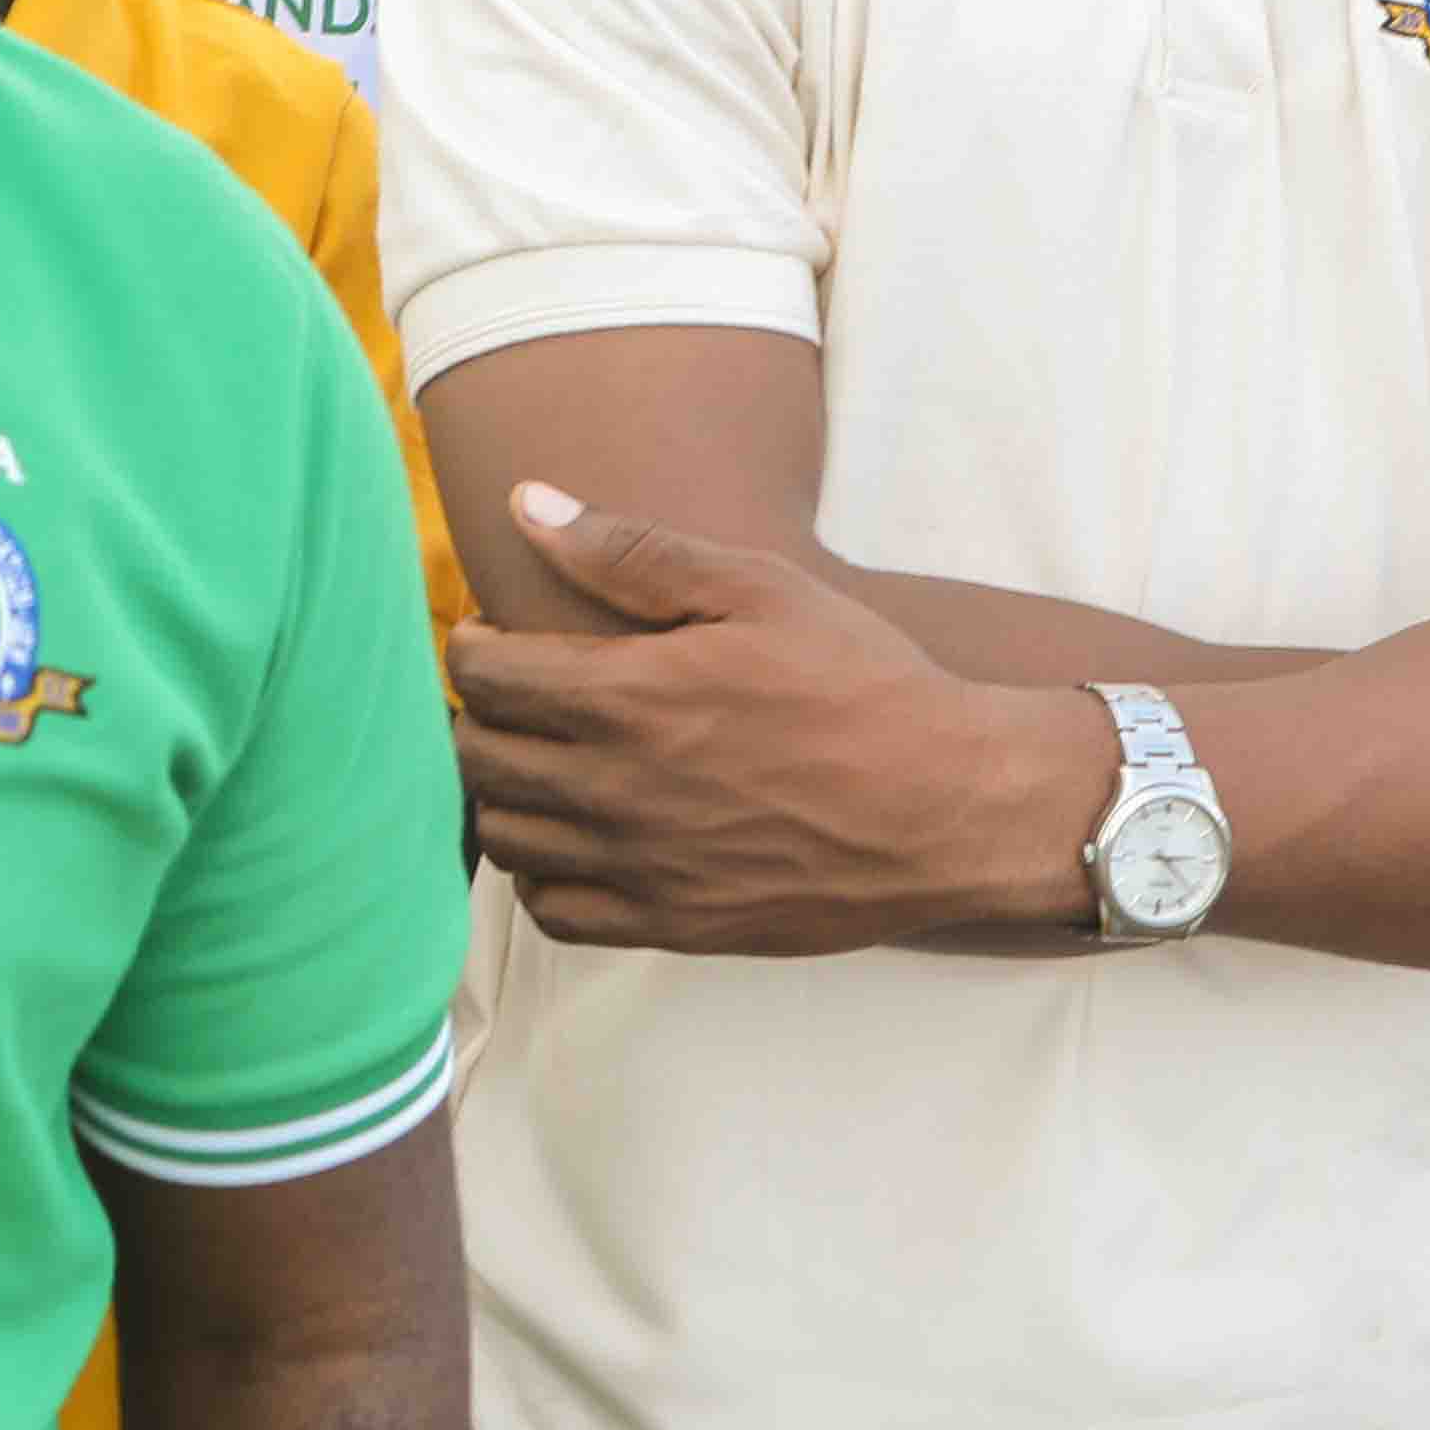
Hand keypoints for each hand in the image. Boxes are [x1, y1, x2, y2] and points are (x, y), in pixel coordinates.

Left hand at [449, 485, 1095, 953]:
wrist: (955, 807)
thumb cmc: (863, 686)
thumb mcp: (758, 589)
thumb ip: (632, 552)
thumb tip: (526, 505)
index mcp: (627, 697)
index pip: (481, 675)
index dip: (474, 645)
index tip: (499, 636)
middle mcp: (615, 789)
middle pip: (477, 758)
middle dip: (480, 716)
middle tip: (516, 697)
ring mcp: (640, 867)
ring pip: (503, 838)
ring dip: (502, 796)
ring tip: (540, 764)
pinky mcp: (673, 924)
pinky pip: (555, 913)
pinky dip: (542, 875)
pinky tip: (573, 840)